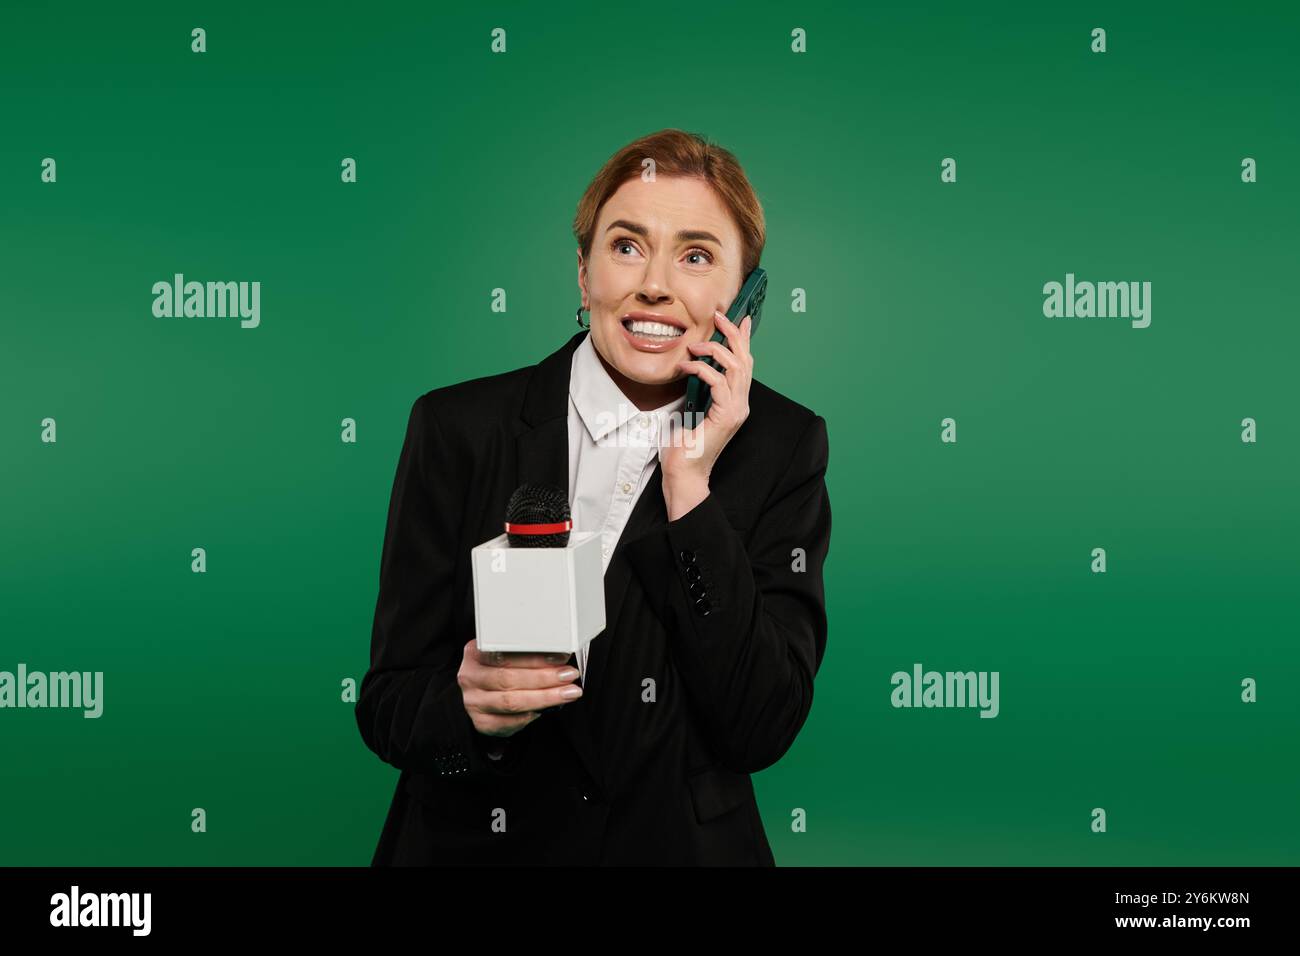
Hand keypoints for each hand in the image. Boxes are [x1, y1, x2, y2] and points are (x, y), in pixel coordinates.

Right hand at [457, 638, 582, 737]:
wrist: (482, 697)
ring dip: (544, 697)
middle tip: (568, 676)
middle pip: (509, 678)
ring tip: (567, 693)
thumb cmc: (500, 673)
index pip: (505, 654)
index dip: (535, 657)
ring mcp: (473, 701)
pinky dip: (529, 717)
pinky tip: (544, 710)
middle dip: (544, 678)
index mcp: (475, 653)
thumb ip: (526, 655)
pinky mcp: (480, 722)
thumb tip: (559, 657)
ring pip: (511, 701)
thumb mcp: (507, 657)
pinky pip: (508, 722)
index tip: (560, 657)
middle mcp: (470, 677)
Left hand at [661, 310, 753, 519]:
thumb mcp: (690, 408)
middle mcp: (740, 404)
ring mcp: (736, 410)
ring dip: (715, 349)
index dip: (743, 339)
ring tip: (696, 344)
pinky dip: (702, 369)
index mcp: (734, 401)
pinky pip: (719, 382)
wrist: (683, 473)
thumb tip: (692, 366)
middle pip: (745, 360)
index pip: (744, 364)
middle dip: (733, 334)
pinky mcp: (726, 416)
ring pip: (737, 367)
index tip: (740, 318)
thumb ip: (697, 389)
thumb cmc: (683, 446)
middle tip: (719, 316)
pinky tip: (687, 366)